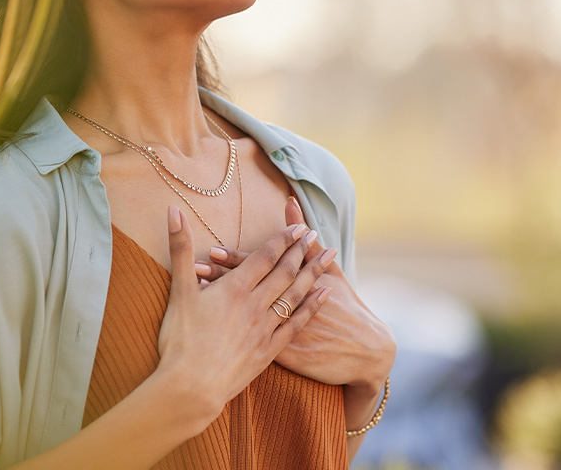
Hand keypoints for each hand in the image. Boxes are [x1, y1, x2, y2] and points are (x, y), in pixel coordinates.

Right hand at [155, 205, 336, 425]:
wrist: (191, 388)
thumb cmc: (180, 340)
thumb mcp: (178, 291)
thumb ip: (180, 248)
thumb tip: (173, 209)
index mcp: (234, 288)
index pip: (264, 257)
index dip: (282, 240)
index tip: (298, 227)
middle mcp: (255, 305)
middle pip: (285, 272)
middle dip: (301, 251)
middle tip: (315, 234)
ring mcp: (265, 328)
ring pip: (295, 294)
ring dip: (314, 273)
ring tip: (329, 256)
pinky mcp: (269, 350)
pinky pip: (297, 323)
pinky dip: (312, 306)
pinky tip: (325, 295)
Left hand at [196, 197, 395, 395]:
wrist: (365, 351)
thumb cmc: (347, 308)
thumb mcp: (331, 272)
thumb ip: (306, 241)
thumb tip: (290, 203)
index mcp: (296, 284)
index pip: (260, 268)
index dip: (235, 260)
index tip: (212, 249)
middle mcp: (286, 306)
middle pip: (248, 290)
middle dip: (220, 279)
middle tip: (195, 268)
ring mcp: (283, 332)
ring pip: (244, 315)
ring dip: (220, 305)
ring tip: (197, 293)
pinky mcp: (282, 355)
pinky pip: (251, 343)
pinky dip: (231, 334)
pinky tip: (210, 329)